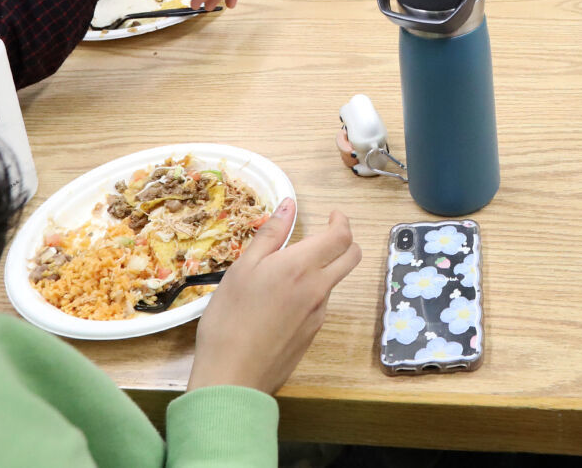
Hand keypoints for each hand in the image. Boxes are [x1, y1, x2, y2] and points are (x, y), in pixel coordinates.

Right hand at [188, 202, 361, 394]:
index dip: (341, 221)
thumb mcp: (243, 268)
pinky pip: (320, 304)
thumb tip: (289, 205)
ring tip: (287, 271)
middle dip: (345, 240)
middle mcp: (319, 289)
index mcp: (302, 267)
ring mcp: (318, 314)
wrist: (233, 376)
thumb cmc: (230, 319)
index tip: (331, 215)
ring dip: (324, 268)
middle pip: (352, 257)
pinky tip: (281, 300)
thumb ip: (270, 234)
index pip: (341, 236)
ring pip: (334, 281)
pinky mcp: (312, 334)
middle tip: (325, 234)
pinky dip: (311, 292)